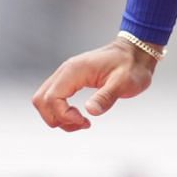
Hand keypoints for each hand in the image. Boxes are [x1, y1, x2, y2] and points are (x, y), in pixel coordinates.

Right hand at [31, 40, 156, 130]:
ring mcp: (66, 75)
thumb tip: (89, 111)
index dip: (63, 115)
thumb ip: (106, 96)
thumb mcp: (124, 83)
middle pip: (41, 100)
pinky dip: (61, 111)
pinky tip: (80, 116)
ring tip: (82, 122)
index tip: (84, 121)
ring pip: (44, 100)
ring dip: (58, 117)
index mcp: (74, 71)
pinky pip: (54, 98)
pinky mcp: (70, 80)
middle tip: (82, 124)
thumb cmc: (132, 66)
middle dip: (56, 118)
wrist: (136, 52)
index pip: (51, 98)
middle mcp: (65, 71)